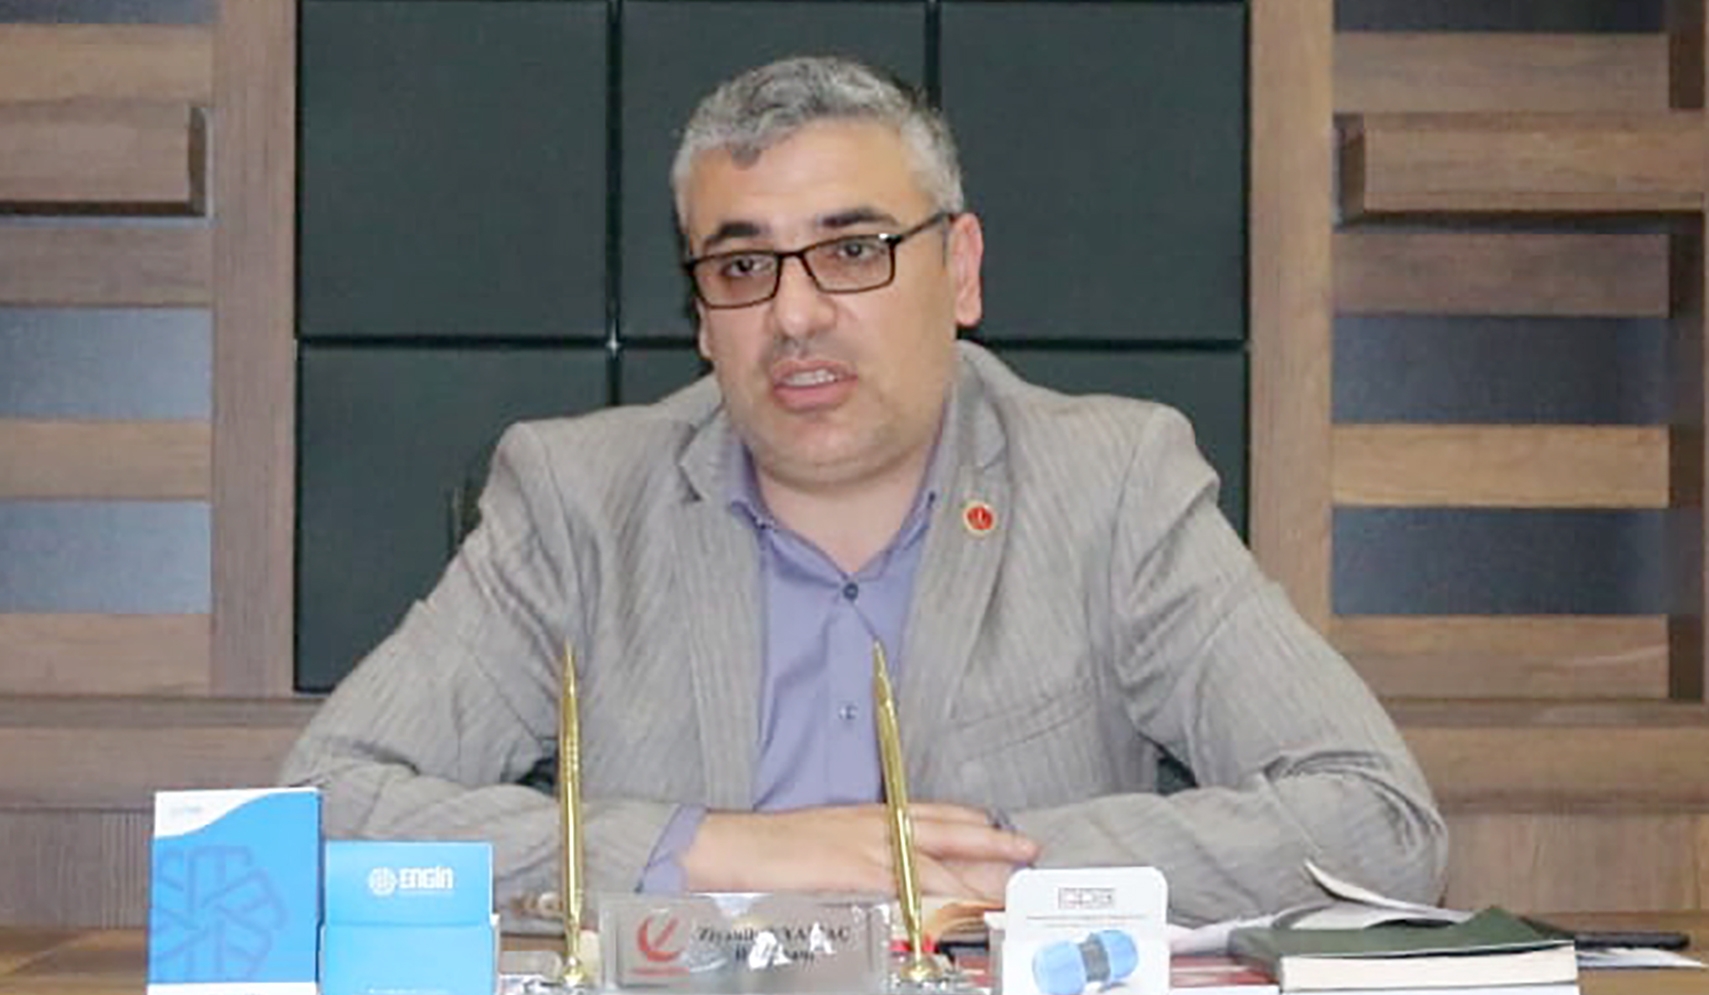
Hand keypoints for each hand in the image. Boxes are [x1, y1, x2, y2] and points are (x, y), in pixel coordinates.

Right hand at [681, 803, 1038, 901]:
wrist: (731, 848)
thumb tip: (896, 873)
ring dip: (976, 881)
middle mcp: (879, 827)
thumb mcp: (829, 841)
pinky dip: (936, 902)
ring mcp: (870, 850)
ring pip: (939, 865)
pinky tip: (958, 913)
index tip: (1004, 832)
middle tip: (1028, 854)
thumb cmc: (775, 848)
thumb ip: (867, 853)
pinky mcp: (857, 875)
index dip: (975, 825)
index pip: (938, 814)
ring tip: (1007, 894)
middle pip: (951, 834)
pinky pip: (909, 891)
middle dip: (993, 846)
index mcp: (873, 815)